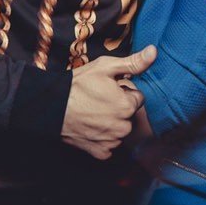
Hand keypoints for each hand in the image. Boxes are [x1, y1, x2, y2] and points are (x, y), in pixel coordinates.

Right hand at [62, 45, 155, 159]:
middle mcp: (123, 127)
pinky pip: (110, 146)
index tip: (108, 90)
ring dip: (112, 123)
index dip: (123, 92)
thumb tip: (154, 52)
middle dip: (119, 108)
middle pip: (129, 115)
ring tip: (93, 113)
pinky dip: (103, 139)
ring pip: (120, 130)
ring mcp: (112, 141)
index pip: (137, 98)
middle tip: (99, 101)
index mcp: (127, 106)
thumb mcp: (105, 67)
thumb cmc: (78, 86)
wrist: (51, 108)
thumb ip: (133, 63)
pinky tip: (91, 128)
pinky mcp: (101, 152)